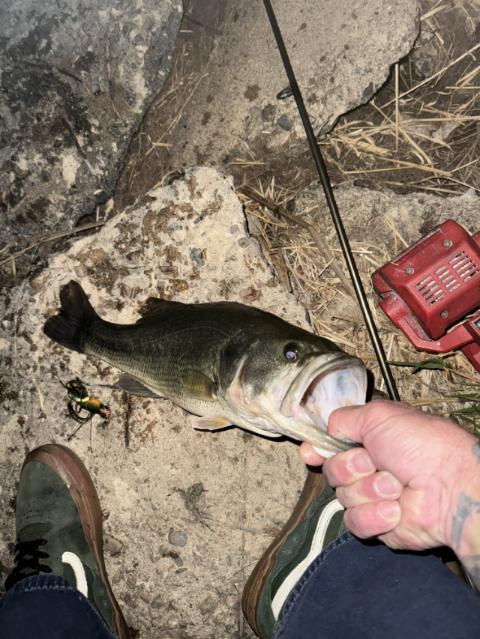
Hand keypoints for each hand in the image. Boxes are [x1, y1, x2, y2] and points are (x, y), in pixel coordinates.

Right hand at [300, 400, 479, 555]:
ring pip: (342, 496)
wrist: (450, 487)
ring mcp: (372, 497)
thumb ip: (343, 419)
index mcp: (369, 439)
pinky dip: (374, 514)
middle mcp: (368, 467)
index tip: (311, 453)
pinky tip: (395, 510)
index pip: (330, 445)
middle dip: (350, 467)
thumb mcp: (378, 415)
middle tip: (374, 462)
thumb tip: (325, 430)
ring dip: (368, 490)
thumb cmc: (420, 445)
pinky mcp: (377, 524)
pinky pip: (354, 521)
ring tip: (396, 486)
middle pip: (331, 470)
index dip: (317, 450)